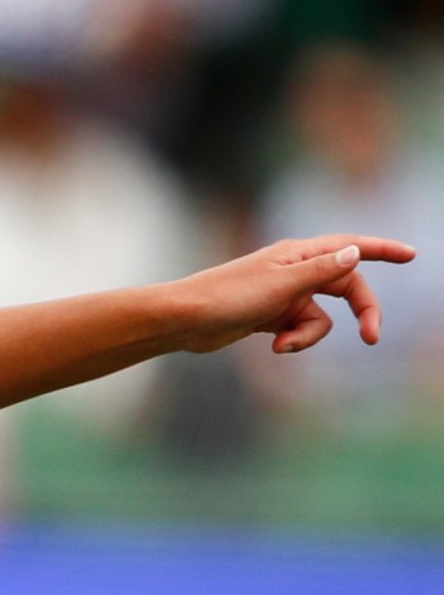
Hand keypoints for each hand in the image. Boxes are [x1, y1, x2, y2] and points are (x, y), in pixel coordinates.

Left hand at [166, 232, 414, 357]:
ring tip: (282, 345)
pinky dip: (293, 341)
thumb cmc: (227, 297)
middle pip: (346, 288)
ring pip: (321, 317)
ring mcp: (284, 295)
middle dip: (361, 311)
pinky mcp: (272, 317)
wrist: (184, 321)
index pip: (351, 247)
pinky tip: (275, 347)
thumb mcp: (281, 286)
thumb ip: (322, 271)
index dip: (382, 250)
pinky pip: (300, 330)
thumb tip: (355, 252)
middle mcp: (295, 271)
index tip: (410, 255)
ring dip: (309, 336)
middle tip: (372, 337)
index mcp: (299, 254)